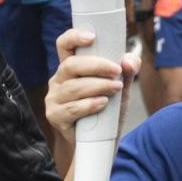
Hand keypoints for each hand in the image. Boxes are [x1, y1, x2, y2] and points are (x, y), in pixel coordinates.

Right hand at [46, 27, 136, 142]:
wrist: (99, 143)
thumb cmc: (107, 111)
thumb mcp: (121, 88)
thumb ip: (127, 71)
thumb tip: (127, 61)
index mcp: (70, 68)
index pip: (64, 45)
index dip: (74, 37)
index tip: (92, 37)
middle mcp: (58, 80)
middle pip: (70, 65)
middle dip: (96, 66)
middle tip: (116, 71)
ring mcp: (54, 99)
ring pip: (73, 87)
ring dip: (97, 86)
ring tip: (115, 88)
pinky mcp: (55, 117)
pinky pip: (71, 108)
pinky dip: (89, 105)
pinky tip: (102, 103)